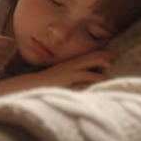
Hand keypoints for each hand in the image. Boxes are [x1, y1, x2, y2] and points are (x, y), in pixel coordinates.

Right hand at [0, 50, 115, 93]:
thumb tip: (81, 82)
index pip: (84, 57)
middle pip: (87, 58)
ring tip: (110, 65)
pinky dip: (92, 77)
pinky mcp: (65, 81)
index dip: (97, 53)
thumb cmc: (41, 85)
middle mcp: (67, 67)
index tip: (110, 53)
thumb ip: (67, 76)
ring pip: (86, 65)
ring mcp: (66, 73)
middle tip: (115, 54)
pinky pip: (81, 78)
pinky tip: (101, 79)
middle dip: (102, 55)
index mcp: (66, 65)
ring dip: (98, 64)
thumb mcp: (56, 77)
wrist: (25, 87)